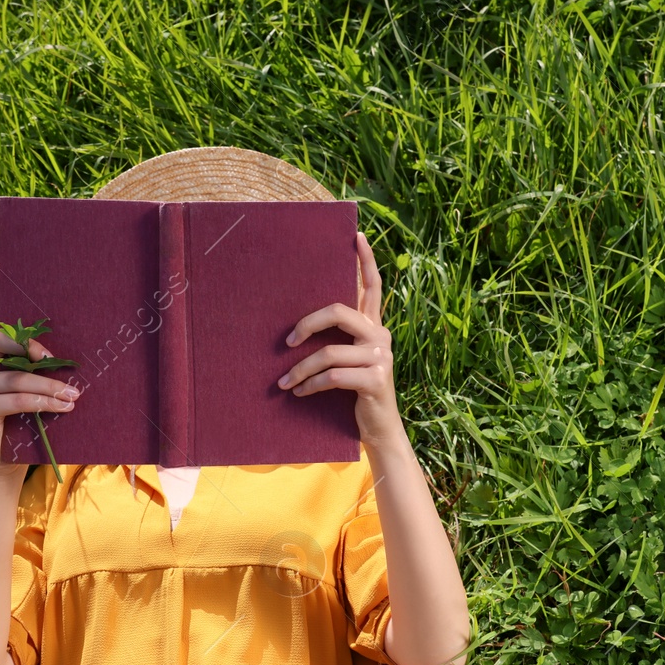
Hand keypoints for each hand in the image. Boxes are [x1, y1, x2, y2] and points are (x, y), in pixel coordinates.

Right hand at [0, 260, 80, 477]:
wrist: (9, 459)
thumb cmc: (28, 417)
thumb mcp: (38, 385)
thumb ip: (43, 364)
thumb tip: (70, 350)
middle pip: (3, 340)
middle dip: (35, 349)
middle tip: (59, 361)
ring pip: (17, 375)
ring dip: (51, 385)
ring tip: (75, 394)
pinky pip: (16, 398)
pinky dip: (43, 402)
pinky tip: (63, 406)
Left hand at [279, 231, 405, 449]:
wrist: (379, 430)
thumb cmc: (355, 392)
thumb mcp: (348, 361)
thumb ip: (338, 340)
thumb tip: (296, 327)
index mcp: (374, 327)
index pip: (373, 286)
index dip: (366, 260)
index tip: (356, 235)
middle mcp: (381, 337)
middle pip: (339, 311)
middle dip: (307, 324)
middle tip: (287, 342)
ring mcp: (381, 358)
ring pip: (328, 352)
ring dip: (300, 369)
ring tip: (284, 382)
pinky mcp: (376, 379)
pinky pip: (332, 376)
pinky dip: (310, 385)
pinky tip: (299, 393)